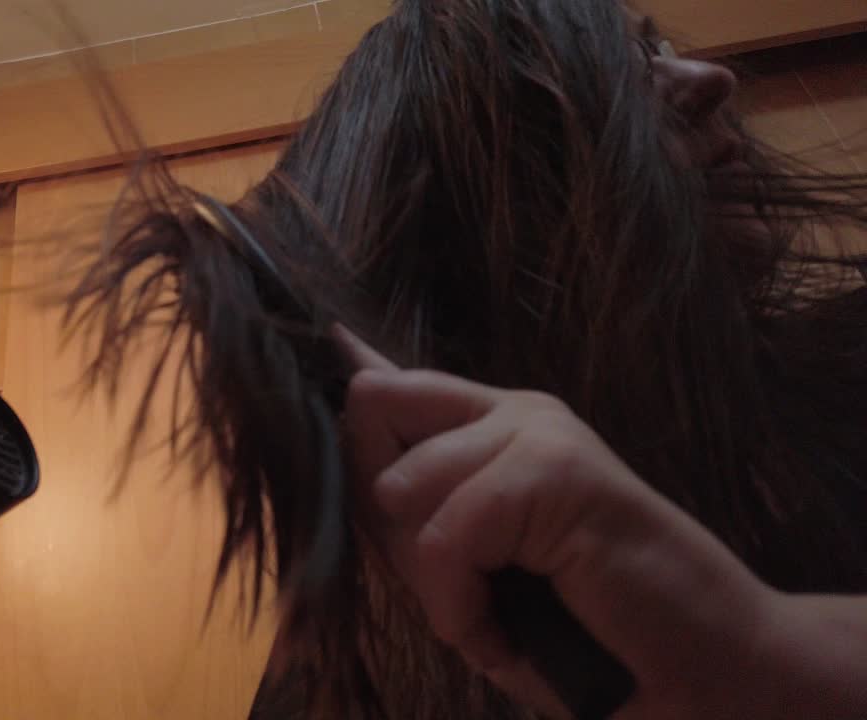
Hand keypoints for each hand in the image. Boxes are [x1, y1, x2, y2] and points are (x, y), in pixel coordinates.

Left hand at [336, 327, 789, 719]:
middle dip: (380, 509)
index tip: (325, 334)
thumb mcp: (480, 568)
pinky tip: (507, 628)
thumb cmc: (584, 625)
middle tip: (451, 577)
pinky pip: (443, 539)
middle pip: (372, 405)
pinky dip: (461, 606)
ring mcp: (537, 431)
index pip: (399, 379)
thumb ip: (422, 517)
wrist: (705, 666)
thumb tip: (358, 477)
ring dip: (431, 579)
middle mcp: (514, 411)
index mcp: (499, 424)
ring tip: (495, 609)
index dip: (351, 371)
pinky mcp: (553, 469)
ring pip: (401, 488)